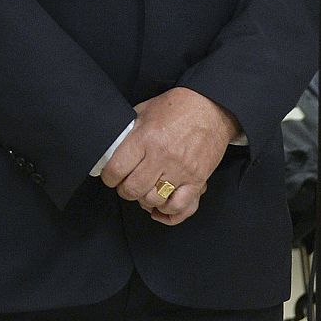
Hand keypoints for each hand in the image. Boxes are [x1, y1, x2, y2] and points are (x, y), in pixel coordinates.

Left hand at [100, 87, 239, 225]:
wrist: (211, 108)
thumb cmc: (178, 107)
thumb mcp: (145, 110)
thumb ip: (129, 130)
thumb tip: (113, 144)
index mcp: (146, 139)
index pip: (117, 169)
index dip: (108, 177)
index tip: (110, 177)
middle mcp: (162, 157)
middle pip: (133, 189)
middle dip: (124, 191)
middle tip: (124, 185)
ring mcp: (181, 171)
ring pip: (154, 200)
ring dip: (144, 201)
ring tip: (142, 193)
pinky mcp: (197, 180)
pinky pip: (181, 208)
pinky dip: (168, 213)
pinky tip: (160, 208)